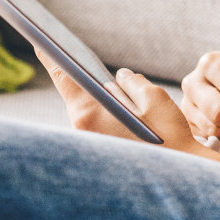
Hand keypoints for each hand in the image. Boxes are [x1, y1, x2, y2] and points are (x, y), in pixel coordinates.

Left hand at [39, 54, 219, 163]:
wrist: (179, 178)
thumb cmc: (168, 137)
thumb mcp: (155, 99)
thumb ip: (132, 83)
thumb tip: (120, 78)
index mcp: (91, 112)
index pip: (64, 77)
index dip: (51, 57)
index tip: (40, 41)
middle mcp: (82, 128)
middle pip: (78, 95)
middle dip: (88, 81)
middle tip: (94, 64)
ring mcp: (88, 143)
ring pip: (90, 112)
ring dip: (103, 103)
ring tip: (121, 96)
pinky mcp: (99, 153)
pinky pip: (98, 127)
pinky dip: (108, 117)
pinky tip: (127, 117)